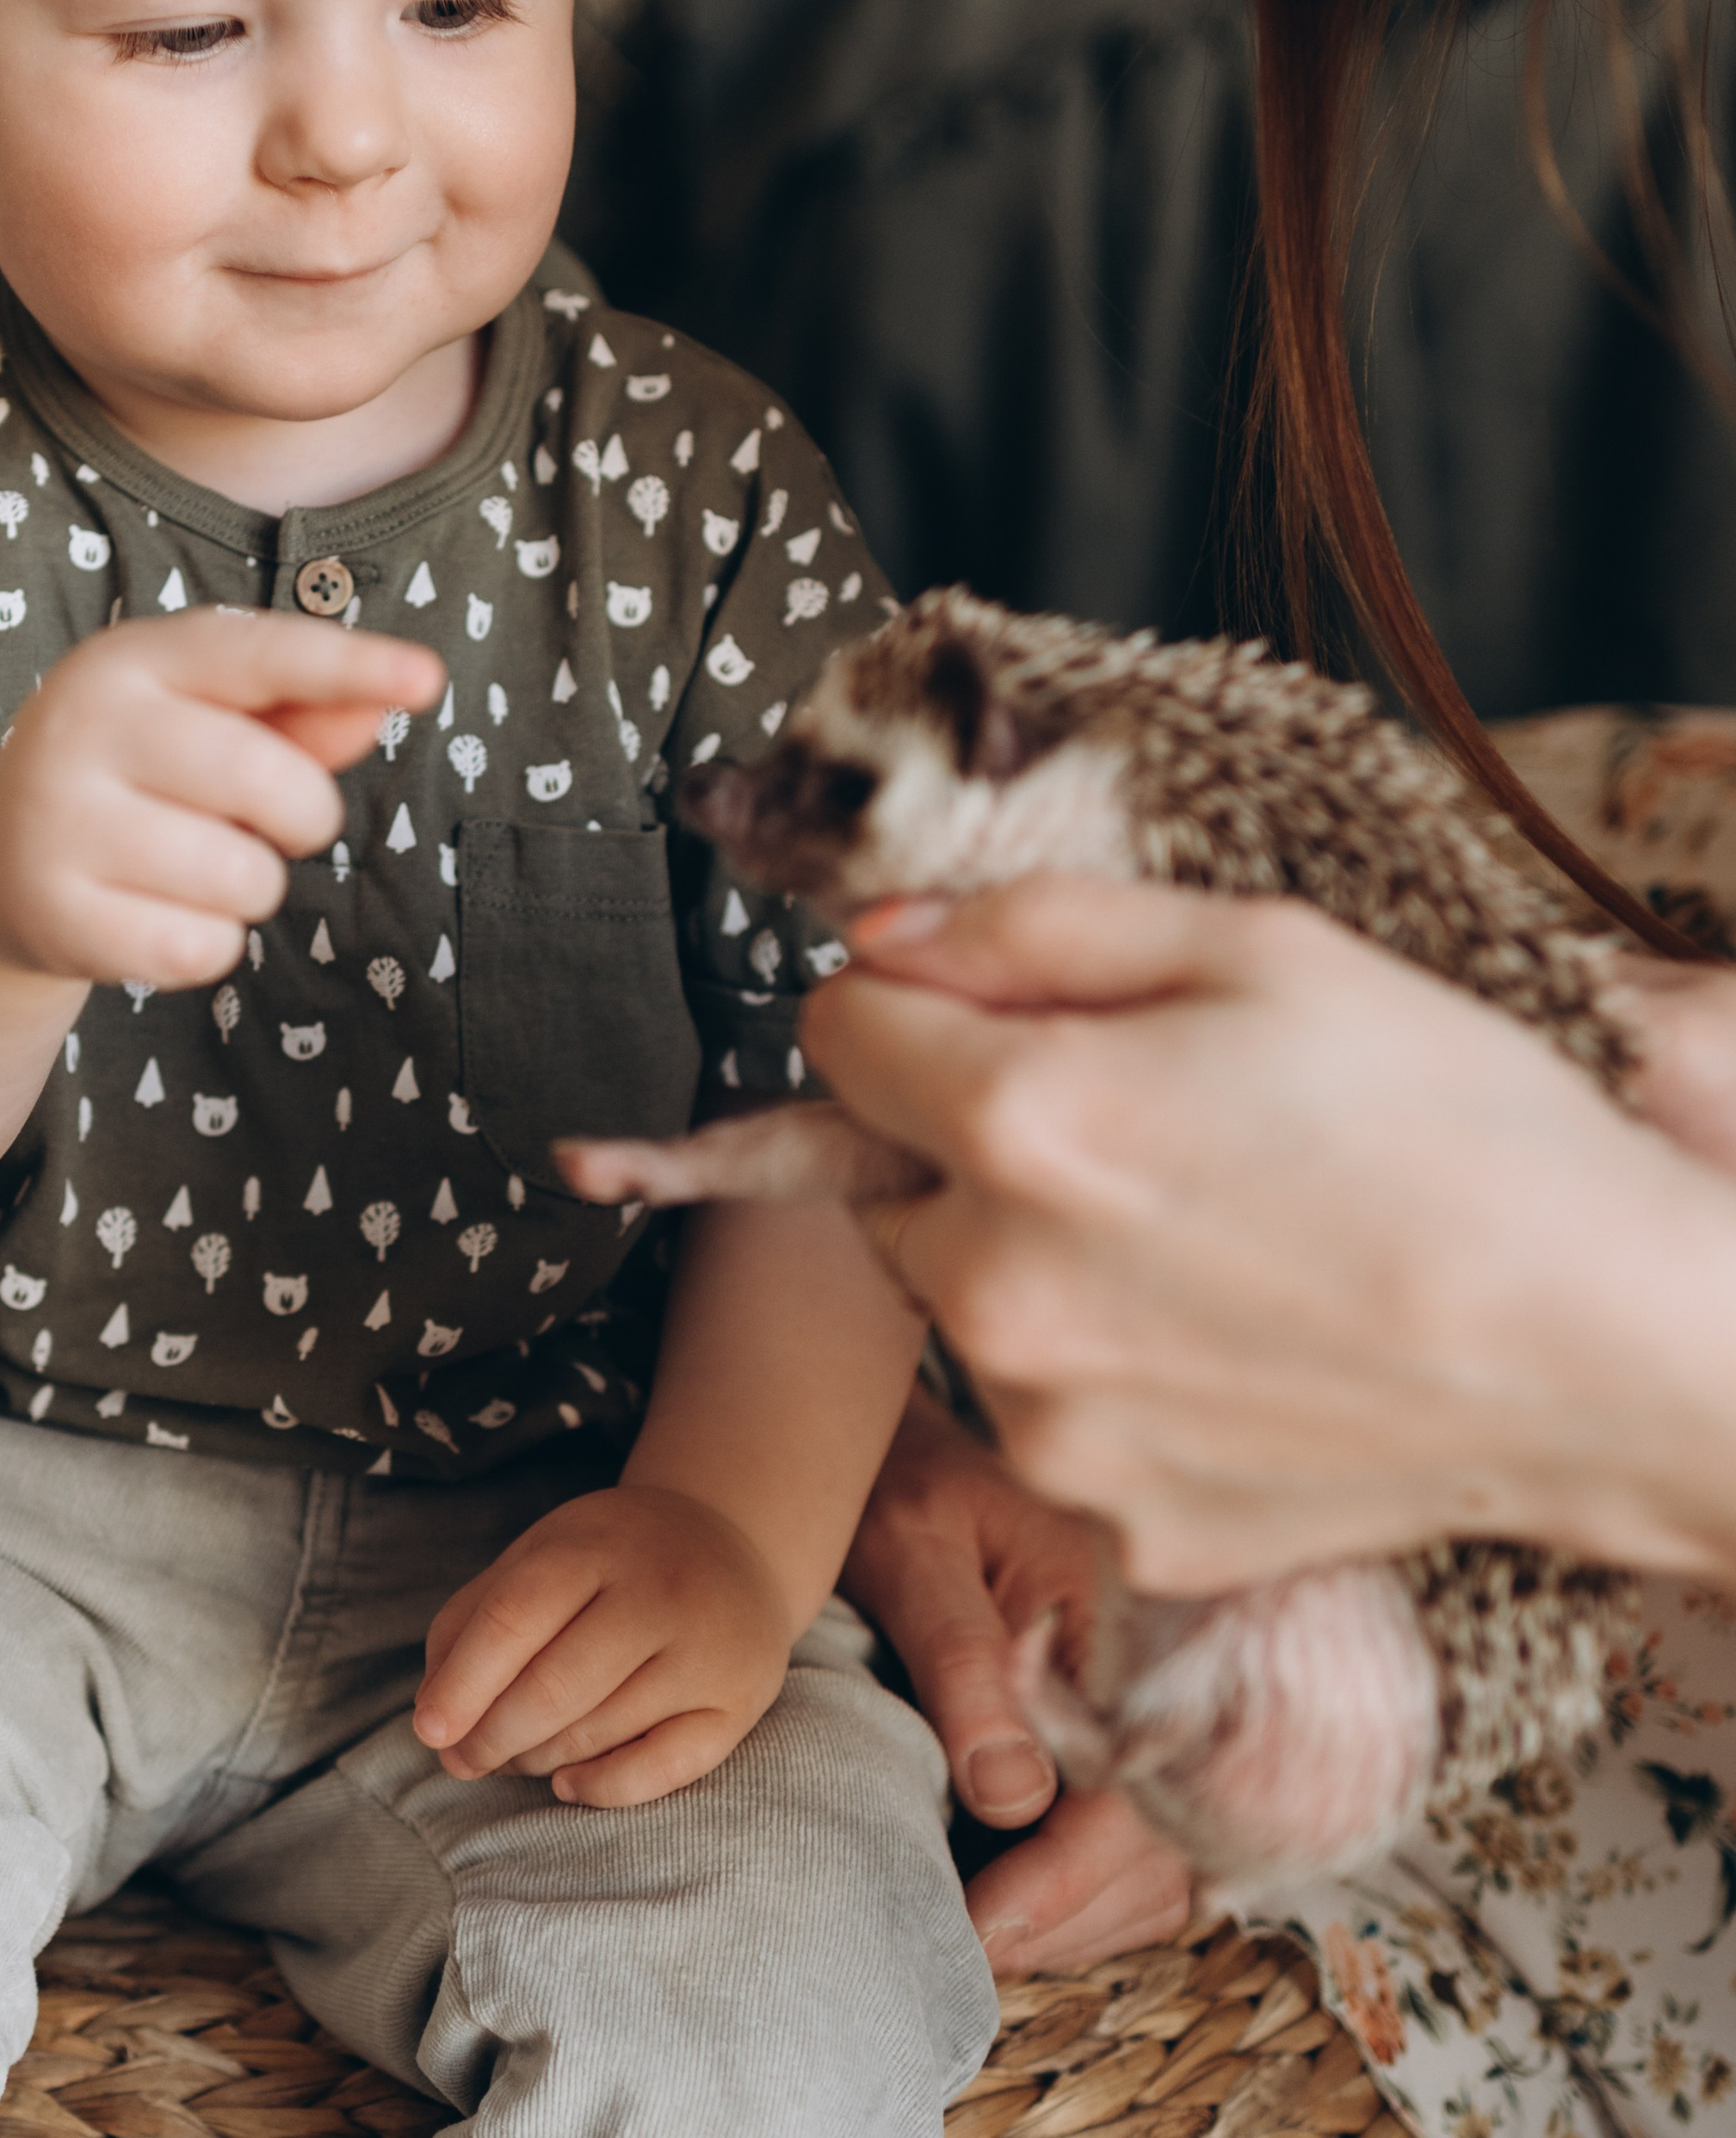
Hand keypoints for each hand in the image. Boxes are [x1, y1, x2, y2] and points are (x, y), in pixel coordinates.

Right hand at [0, 607, 443, 990]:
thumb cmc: (141, 773)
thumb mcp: (210, 722)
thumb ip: (302, 713)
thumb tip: (378, 707)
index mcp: (132, 659)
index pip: (260, 653)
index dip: (349, 665)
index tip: (428, 679)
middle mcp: (84, 726)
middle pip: (268, 780)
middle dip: (305, 816)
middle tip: (271, 822)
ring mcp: (59, 822)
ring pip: (243, 877)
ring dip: (251, 885)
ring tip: (195, 864)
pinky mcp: (54, 915)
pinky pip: (201, 949)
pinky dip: (208, 944)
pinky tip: (158, 913)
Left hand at [414, 1484, 793, 1806]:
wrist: (735, 1546)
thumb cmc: (614, 1562)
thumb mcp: (542, 1555)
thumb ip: (474, 1620)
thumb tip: (435, 1714)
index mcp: (596, 1544)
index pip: (514, 1617)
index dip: (463, 1682)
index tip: (429, 1730)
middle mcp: (658, 1591)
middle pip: (554, 1688)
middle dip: (493, 1738)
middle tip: (464, 1759)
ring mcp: (705, 1649)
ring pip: (599, 1732)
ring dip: (537, 1759)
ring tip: (515, 1755)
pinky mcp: (738, 1702)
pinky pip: (662, 1769)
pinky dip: (602, 1788)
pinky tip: (566, 1781)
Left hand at [803, 873, 1735, 1592]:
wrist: (1610, 1349)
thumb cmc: (1461, 1131)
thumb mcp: (1259, 946)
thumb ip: (1033, 925)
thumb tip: (885, 934)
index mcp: (1020, 1122)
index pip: (836, 1026)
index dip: (915, 996)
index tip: (992, 1005)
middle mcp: (1000, 1289)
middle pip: (888, 1173)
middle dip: (971, 1136)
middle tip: (1143, 1127)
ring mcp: (1052, 1427)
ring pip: (968, 1302)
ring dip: (1036, 1261)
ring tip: (1212, 1238)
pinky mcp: (1118, 1521)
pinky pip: (1058, 1417)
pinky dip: (1115, 1376)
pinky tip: (1239, 1340)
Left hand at [844, 1385, 1189, 1972]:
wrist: (911, 1443)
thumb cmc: (902, 1487)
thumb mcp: (912, 1551)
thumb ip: (959, 1661)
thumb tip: (1011, 1796)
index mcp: (1127, 1615)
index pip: (1134, 1787)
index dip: (1064, 1876)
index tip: (980, 1924)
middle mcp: (1166, 1666)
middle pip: (1160, 1843)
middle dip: (1068, 1914)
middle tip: (969, 1948)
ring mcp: (1162, 1703)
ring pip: (1164, 1860)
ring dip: (1085, 1917)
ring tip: (989, 1933)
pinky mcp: (1140, 1729)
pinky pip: (1151, 1845)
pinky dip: (1098, 1894)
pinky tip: (1026, 1901)